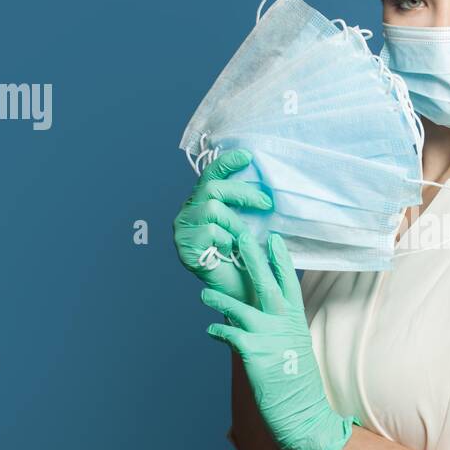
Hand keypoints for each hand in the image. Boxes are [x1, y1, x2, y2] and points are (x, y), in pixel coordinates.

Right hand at [173, 148, 272, 299]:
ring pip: (213, 209)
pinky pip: (211, 231)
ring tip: (243, 240)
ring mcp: (182, 231)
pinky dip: (227, 239)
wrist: (241, 293)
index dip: (227, 163)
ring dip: (236, 223)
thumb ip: (246, 205)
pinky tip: (229, 252)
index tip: (247, 156)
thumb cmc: (245, 258)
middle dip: (243, 193)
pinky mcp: (184, 248)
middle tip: (267, 204)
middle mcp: (187, 214)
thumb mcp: (248, 224)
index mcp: (200, 204)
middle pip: (212, 189)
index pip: (210, 175)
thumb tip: (266, 185)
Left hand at [200, 230, 354, 449]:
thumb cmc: (297, 383)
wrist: (304, 414)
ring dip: (221, 299)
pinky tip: (210, 331)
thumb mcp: (295, 347)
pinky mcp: (255, 355)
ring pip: (241, 308)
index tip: (273, 238)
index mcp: (295, 321)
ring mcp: (270, 339)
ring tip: (204, 294)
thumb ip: (281, 327)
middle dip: (253, 259)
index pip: (289, 283)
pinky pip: (230, 336)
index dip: (280, 260)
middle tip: (240, 237)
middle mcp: (284, 325)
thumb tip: (264, 312)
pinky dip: (218, 332)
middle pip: (266, 285)